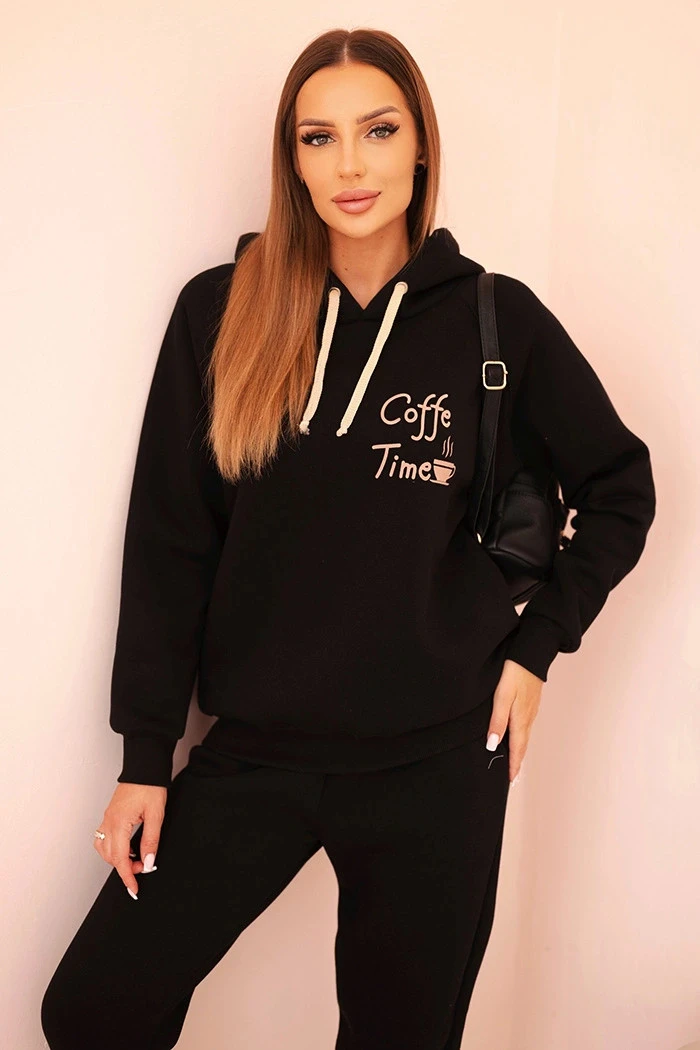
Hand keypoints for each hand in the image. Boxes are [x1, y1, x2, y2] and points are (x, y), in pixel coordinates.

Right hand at [93, 782, 167, 898]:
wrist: (144, 767)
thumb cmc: (150, 786)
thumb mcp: (156, 815)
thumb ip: (150, 841)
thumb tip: (147, 863)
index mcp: (119, 823)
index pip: (120, 859)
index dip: (127, 877)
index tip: (134, 889)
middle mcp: (109, 822)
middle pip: (111, 856)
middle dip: (126, 868)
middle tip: (144, 867)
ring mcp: (107, 818)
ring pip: (104, 849)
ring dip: (117, 858)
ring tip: (136, 858)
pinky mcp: (110, 814)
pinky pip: (104, 838)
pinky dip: (113, 848)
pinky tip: (127, 847)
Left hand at [487, 658, 543, 782]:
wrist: (531, 654)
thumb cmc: (515, 673)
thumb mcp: (502, 697)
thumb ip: (497, 721)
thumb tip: (493, 745)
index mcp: (520, 719)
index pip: (517, 749)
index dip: (513, 766)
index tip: (510, 781)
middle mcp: (528, 717)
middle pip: (523, 745)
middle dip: (517, 762)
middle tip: (512, 777)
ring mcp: (531, 710)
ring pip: (525, 735)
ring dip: (520, 750)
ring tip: (514, 761)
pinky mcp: (530, 702)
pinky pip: (526, 725)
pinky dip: (521, 737)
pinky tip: (517, 735)